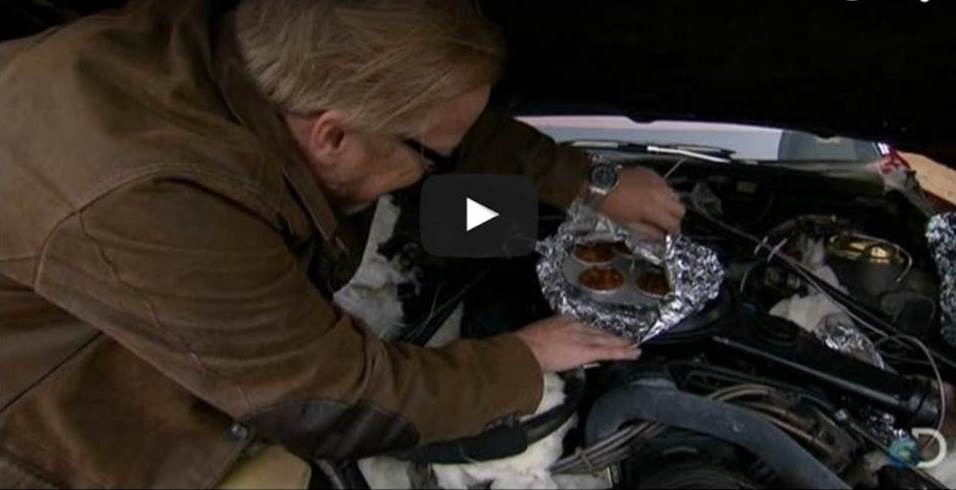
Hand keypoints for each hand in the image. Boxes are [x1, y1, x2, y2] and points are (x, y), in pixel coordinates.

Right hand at [512, 315, 640, 372]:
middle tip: (626, 337)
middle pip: (598, 331)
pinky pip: (610, 352)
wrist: (525, 351)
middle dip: (611, 335)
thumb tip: (551, 346)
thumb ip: (549, 337)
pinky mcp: (587, 351)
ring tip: (634, 345)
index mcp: (563, 320)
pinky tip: (635, 353)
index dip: (595, 330)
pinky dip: (623, 352)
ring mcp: (583, 337)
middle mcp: (576, 325)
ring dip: (622, 343)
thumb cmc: (524, 346)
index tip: (602, 332)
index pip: (584, 325)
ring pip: (607, 340)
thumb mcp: (537, 334)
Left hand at [600, 167, 684, 240]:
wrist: (600, 183)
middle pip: (680, 209)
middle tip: (666, 224)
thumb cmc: (609, 202)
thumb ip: (648, 232)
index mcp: (652, 208)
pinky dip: (663, 193)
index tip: (669, 235)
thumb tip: (658, 237)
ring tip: (659, 211)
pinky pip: (665, 185)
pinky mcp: (651, 174)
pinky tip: (652, 197)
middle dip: (675, 219)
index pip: (674, 224)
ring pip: (675, 195)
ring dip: (671, 205)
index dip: (673, 232)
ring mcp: (656, 182)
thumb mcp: (627, 224)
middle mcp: (658, 193)